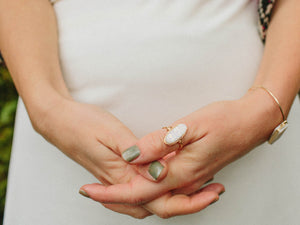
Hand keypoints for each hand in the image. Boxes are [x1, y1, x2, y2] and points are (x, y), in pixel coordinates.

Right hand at [32, 97, 223, 217]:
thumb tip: (159, 172)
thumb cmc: (81, 124)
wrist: (56, 121)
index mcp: (120, 176)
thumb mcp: (111, 133)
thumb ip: (136, 154)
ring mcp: (116, 178)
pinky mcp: (114, 171)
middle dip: (184, 202)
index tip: (210, 193)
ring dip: (172, 195)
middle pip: (156, 205)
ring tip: (196, 186)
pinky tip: (165, 175)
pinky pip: (140, 188)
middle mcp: (119, 183)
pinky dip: (157, 187)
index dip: (187, 200)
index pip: (157, 199)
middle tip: (209, 191)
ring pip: (148, 199)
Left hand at [80, 90, 280, 203]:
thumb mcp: (191, 126)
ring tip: (106, 183)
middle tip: (92, 188)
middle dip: (116, 198)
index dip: (111, 193)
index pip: (138, 191)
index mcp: (181, 172)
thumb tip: (134, 156)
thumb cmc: (226, 122)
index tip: (88, 190)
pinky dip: (146, 185)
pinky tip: (138, 174)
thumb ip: (160, 144)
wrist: (251, 124)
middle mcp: (185, 181)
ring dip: (130, 191)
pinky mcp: (193, 173)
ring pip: (153, 195)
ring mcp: (190, 179)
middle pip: (144, 199)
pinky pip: (165, 186)